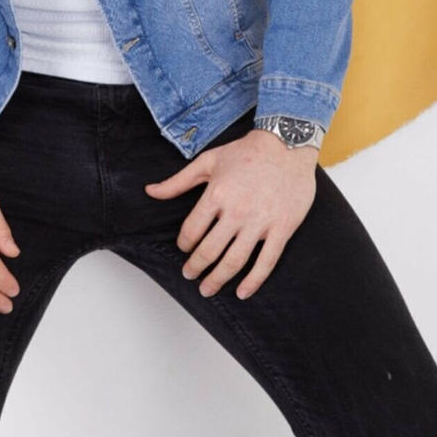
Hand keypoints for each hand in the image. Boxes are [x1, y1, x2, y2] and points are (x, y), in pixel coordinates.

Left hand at [144, 129, 317, 299]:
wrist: (286, 144)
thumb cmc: (246, 152)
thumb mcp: (207, 162)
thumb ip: (177, 181)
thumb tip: (150, 191)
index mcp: (216, 194)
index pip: (192, 230)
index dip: (184, 244)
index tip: (184, 249)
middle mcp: (237, 211)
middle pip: (210, 250)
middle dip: (196, 267)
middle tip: (189, 275)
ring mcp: (260, 222)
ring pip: (234, 261)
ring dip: (218, 279)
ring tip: (207, 288)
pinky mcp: (282, 229)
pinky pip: (266, 262)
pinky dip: (253, 281)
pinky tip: (242, 292)